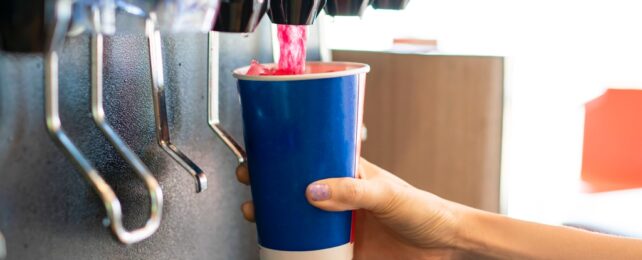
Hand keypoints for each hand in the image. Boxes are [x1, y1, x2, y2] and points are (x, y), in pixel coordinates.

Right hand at [236, 158, 473, 258]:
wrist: (444, 247)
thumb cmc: (426, 210)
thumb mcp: (389, 194)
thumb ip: (354, 191)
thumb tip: (315, 190)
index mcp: (350, 173)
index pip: (311, 157)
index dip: (285, 154)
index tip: (261, 153)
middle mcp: (340, 196)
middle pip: (296, 188)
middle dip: (269, 185)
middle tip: (249, 183)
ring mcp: (339, 224)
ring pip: (298, 218)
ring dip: (274, 217)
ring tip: (255, 215)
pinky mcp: (342, 250)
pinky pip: (310, 249)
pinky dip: (292, 248)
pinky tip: (279, 247)